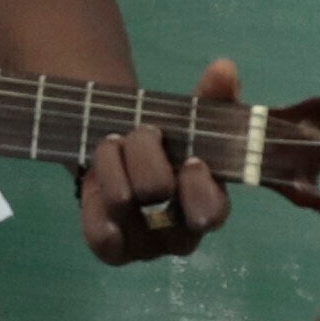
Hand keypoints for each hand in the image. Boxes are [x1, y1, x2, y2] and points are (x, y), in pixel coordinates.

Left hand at [76, 55, 236, 268]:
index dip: (198, 188)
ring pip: (122, 201)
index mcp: (210, 204)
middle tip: (142, 132)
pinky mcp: (114, 250)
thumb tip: (224, 69)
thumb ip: (213, 97)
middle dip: (144, 152)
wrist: (124, 159)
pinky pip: (100, 235)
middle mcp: (181, 234)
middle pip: (158, 193)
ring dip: (112, 160)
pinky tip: (95, 188)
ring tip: (113, 142)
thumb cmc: (169, 145)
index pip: (212, 212)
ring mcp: (145, 246)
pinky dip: (95, 205)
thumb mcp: (191, 118)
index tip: (192, 160)